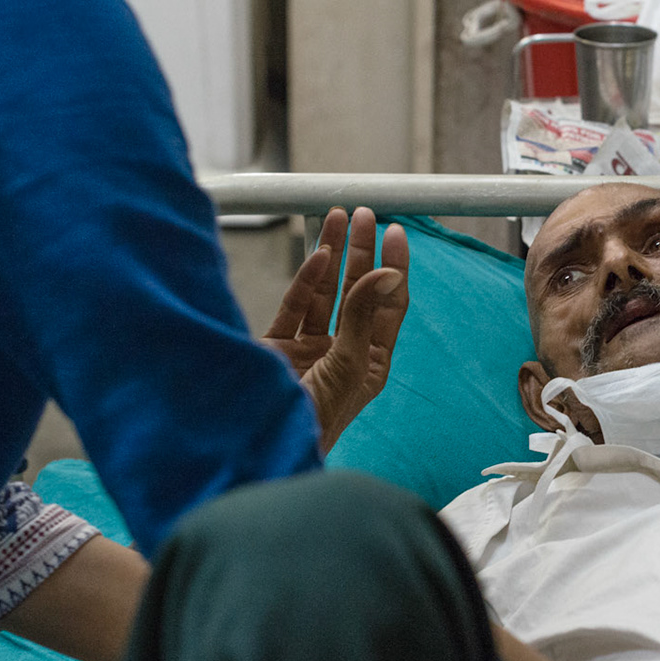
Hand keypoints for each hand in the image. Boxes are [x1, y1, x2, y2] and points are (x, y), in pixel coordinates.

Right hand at [262, 207, 408, 449]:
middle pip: (358, 292)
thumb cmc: (317, 418)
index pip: (389, 306)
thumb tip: (388, 272)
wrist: (263, 446)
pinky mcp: (277, 348)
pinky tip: (319, 254)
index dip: (394, 268)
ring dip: (333, 255)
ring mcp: (308, 349)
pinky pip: (295, 306)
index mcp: (370, 363)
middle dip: (362, 252)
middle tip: (365, 215)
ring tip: (338, 217)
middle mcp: (342, 353)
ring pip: (324, 293)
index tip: (396, 232)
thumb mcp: (349, 364)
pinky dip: (306, 280)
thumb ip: (364, 316)